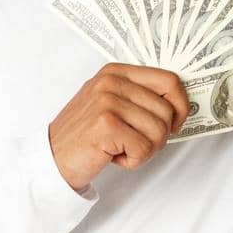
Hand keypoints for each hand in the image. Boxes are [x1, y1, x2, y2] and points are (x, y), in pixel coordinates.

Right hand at [48, 63, 190, 191]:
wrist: (52, 158)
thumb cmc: (85, 135)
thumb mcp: (110, 104)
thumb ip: (139, 97)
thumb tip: (179, 105)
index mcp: (116, 72)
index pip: (169, 81)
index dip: (180, 106)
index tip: (173, 123)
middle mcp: (111, 81)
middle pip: (167, 111)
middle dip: (158, 137)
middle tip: (135, 143)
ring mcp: (108, 101)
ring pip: (159, 132)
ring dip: (145, 150)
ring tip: (121, 149)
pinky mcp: (106, 125)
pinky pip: (144, 148)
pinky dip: (133, 161)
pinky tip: (113, 156)